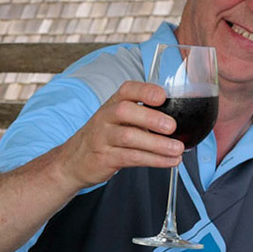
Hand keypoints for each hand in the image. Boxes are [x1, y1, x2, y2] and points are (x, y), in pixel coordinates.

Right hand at [56, 80, 186, 188]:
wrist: (74, 160)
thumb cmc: (105, 137)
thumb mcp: (118, 120)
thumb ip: (143, 117)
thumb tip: (179, 120)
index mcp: (113, 104)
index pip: (127, 90)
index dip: (145, 91)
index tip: (162, 96)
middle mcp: (106, 118)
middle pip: (125, 112)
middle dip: (151, 118)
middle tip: (172, 127)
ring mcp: (103, 138)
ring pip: (129, 137)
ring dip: (157, 144)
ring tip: (177, 149)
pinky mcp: (105, 158)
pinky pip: (131, 157)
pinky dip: (153, 160)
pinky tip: (168, 161)